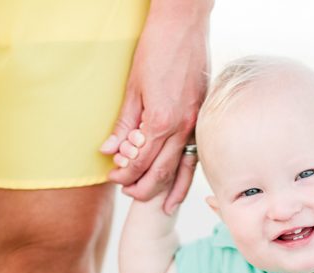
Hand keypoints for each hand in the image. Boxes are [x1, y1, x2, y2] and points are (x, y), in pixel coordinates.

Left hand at [100, 0, 212, 212]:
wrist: (184, 26)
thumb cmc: (156, 50)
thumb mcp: (132, 87)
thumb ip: (123, 124)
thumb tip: (109, 150)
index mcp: (161, 120)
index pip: (141, 160)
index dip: (125, 174)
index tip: (114, 178)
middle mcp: (183, 126)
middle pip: (163, 170)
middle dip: (144, 187)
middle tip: (129, 193)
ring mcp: (197, 122)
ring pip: (184, 167)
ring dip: (170, 188)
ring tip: (160, 205)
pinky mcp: (204, 116)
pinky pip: (197, 152)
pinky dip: (189, 171)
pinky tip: (183, 182)